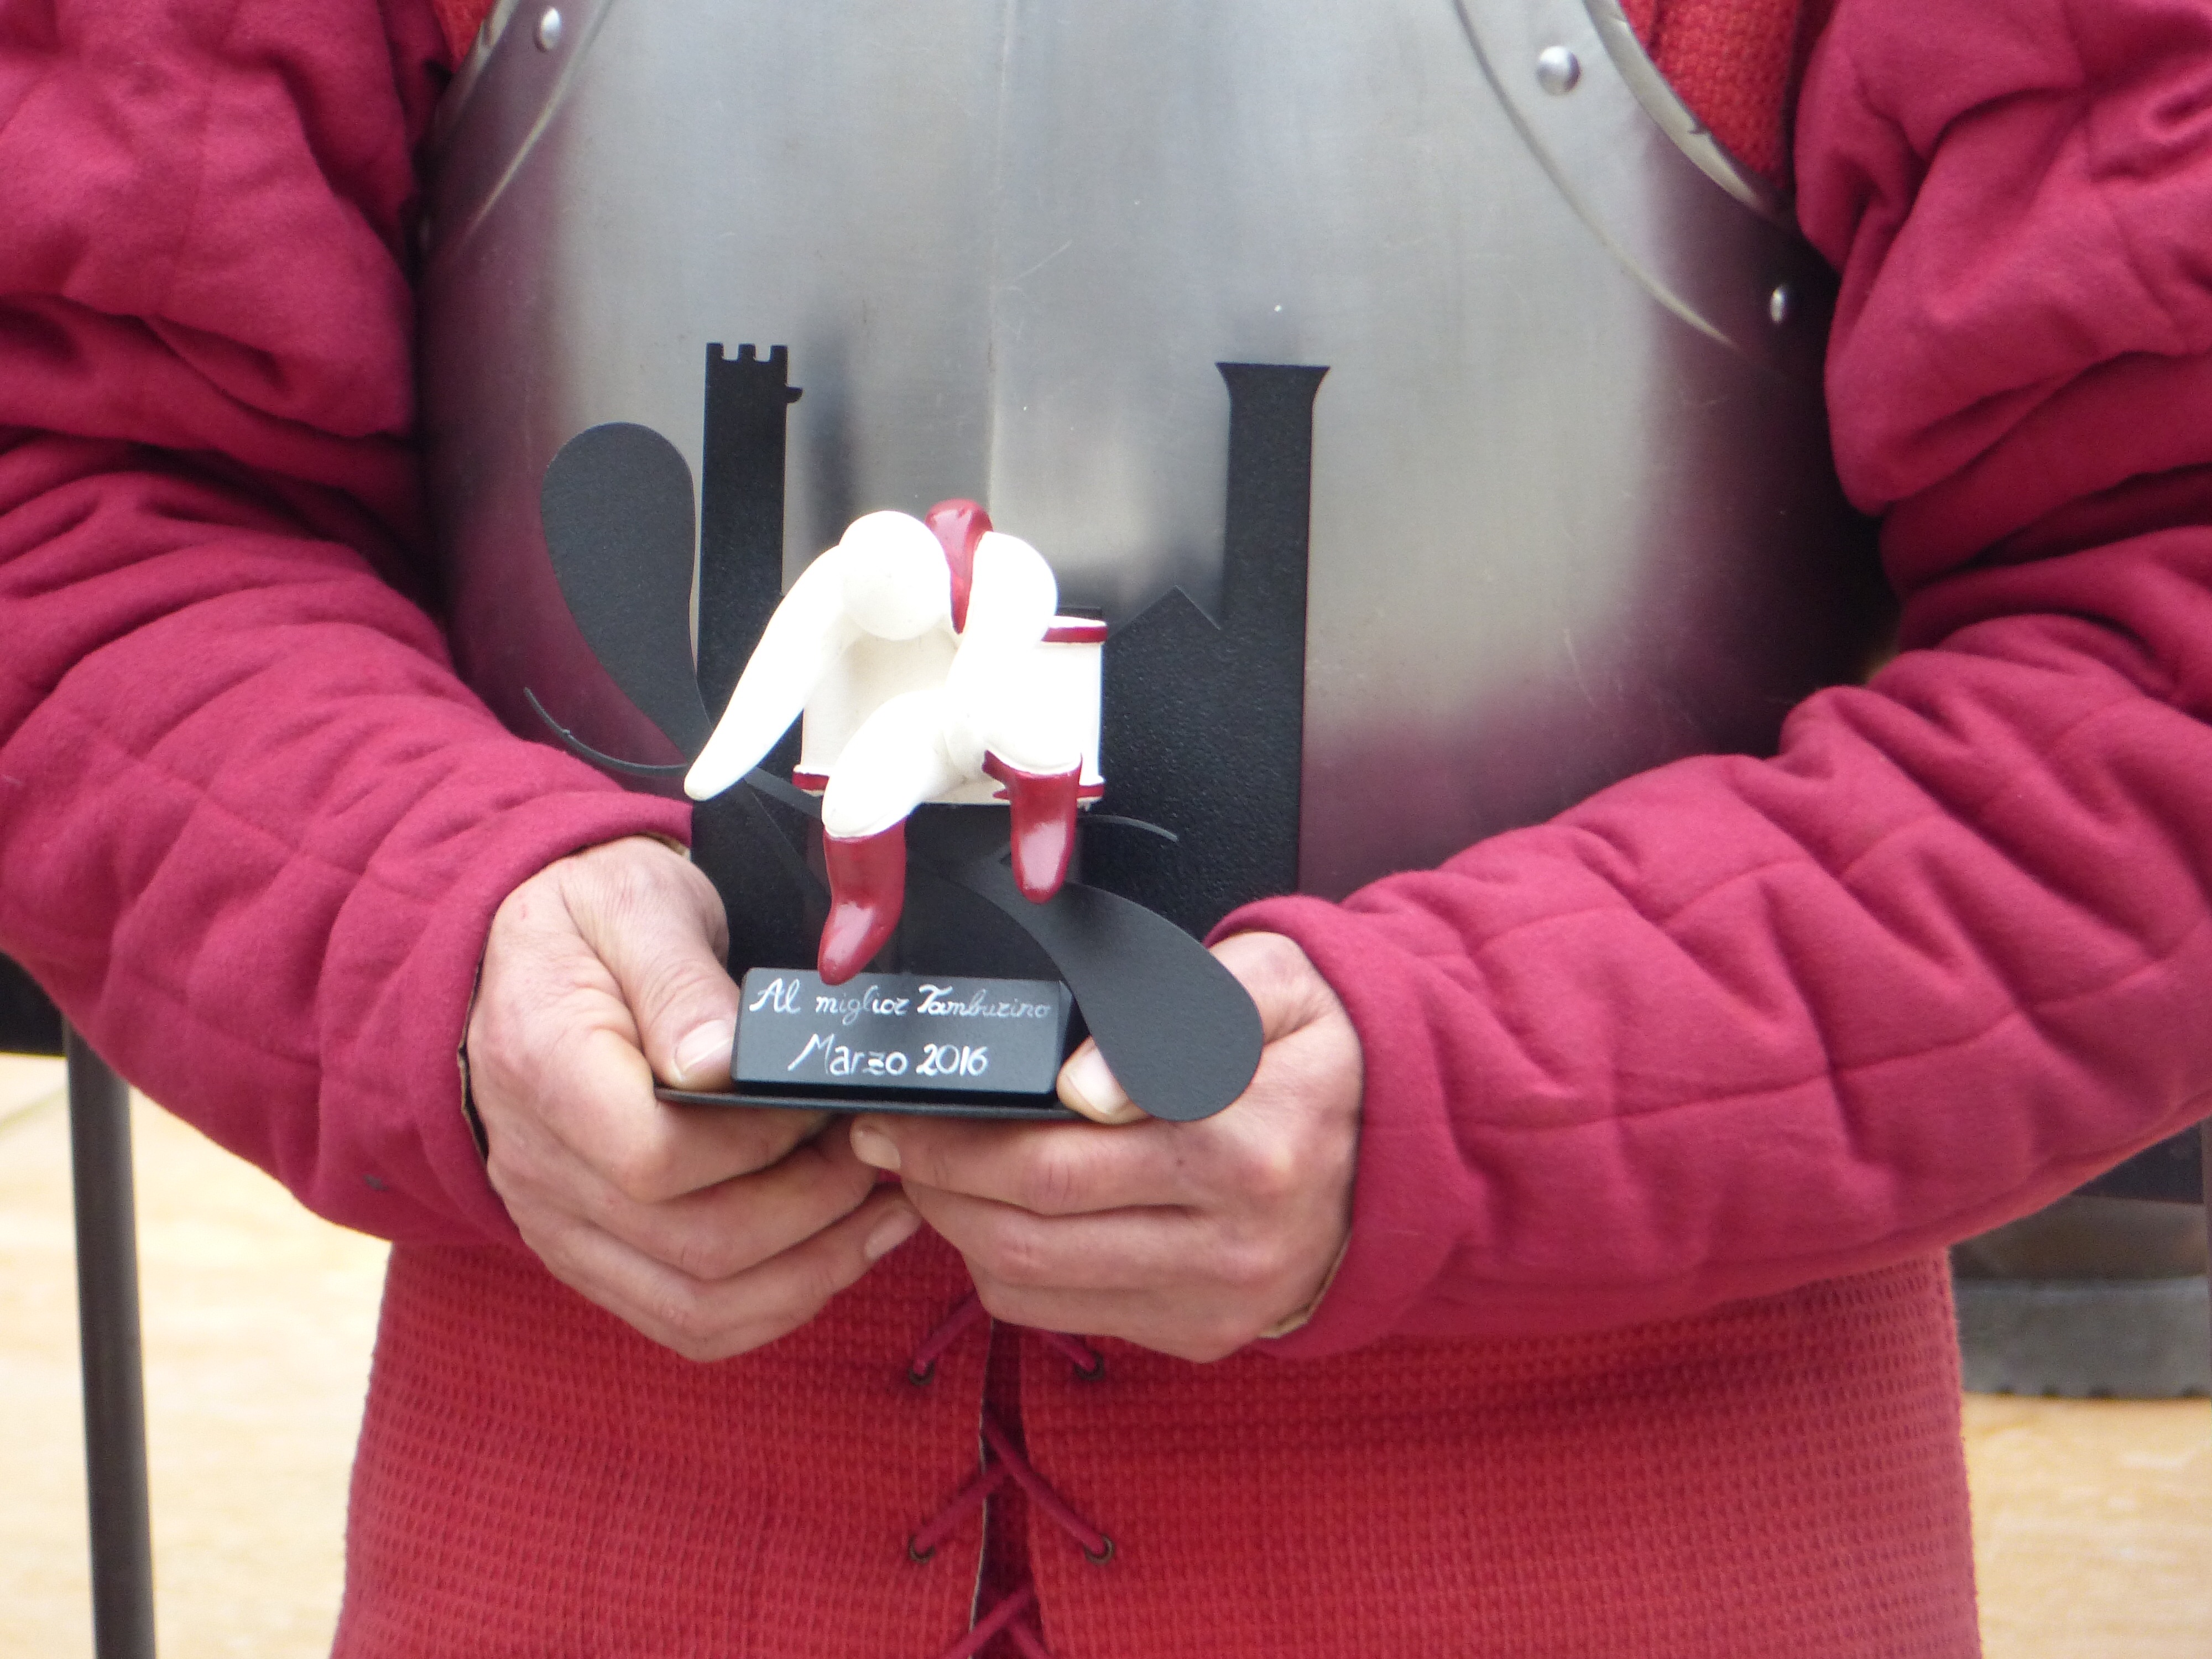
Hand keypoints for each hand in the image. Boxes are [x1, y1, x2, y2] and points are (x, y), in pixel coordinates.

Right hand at [466, 836, 919, 1360]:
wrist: (527, 957)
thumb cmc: (594, 918)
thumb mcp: (636, 903)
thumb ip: (677, 978)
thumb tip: (721, 1061)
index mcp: (543, 1067)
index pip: (656, 1159)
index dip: (764, 1144)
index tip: (823, 1101)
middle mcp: (539, 1166)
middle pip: (695, 1245)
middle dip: (815, 1208)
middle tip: (875, 1149)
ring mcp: (561, 1224)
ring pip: (700, 1307)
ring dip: (814, 1270)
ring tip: (885, 1210)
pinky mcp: (592, 1256)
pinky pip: (687, 1321)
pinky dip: (777, 1302)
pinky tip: (839, 1248)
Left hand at [850, 932, 1360, 1360]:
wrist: (1409, 1143)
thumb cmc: (1325, 1047)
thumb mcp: (1275, 982)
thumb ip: (1181, 1013)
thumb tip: (1082, 1084)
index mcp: (1244, 1147)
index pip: (1057, 1159)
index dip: (959, 1138)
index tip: (902, 1107)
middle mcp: (1232, 1242)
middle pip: (1028, 1228)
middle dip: (934, 1182)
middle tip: (885, 1137)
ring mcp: (1217, 1300)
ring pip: (1034, 1285)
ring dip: (958, 1231)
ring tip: (927, 1171)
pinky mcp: (1204, 1334)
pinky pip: (1068, 1315)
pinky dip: (1010, 1268)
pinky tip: (995, 1213)